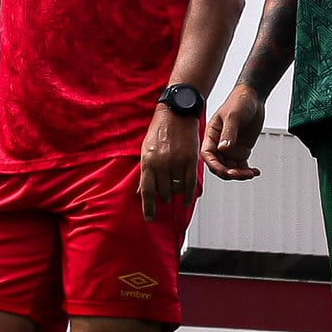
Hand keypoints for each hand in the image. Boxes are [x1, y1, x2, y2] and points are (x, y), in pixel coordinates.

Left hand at [139, 106, 200, 220]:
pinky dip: (188, 194)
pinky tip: (187, 199)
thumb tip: (141, 191)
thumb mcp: (146, 151)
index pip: (147, 191)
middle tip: (163, 197)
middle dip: (163, 198)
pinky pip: (190, 183)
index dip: (148, 207)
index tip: (150, 218)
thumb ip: (144, 172)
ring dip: (174, 194)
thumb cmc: (159, 130)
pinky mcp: (191, 160)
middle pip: (163, 192)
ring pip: (177, 189)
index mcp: (148, 162)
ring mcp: (178, 163)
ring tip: (173, 191)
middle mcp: (163, 164)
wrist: (176, 113)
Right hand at [202, 85, 267, 180]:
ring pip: (231, 168)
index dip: (215, 166)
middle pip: (219, 166)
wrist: (253, 98)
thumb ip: (228, 132)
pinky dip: (247, 171)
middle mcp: (219, 144)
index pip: (208, 155)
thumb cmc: (239, 102)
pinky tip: (255, 172)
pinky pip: (242, 165)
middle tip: (241, 174)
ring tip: (251, 173)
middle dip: (229, 173)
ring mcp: (230, 148)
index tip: (226, 171)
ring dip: (239, 174)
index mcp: (211, 135)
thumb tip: (223, 148)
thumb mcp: (233, 116)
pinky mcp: (241, 150)